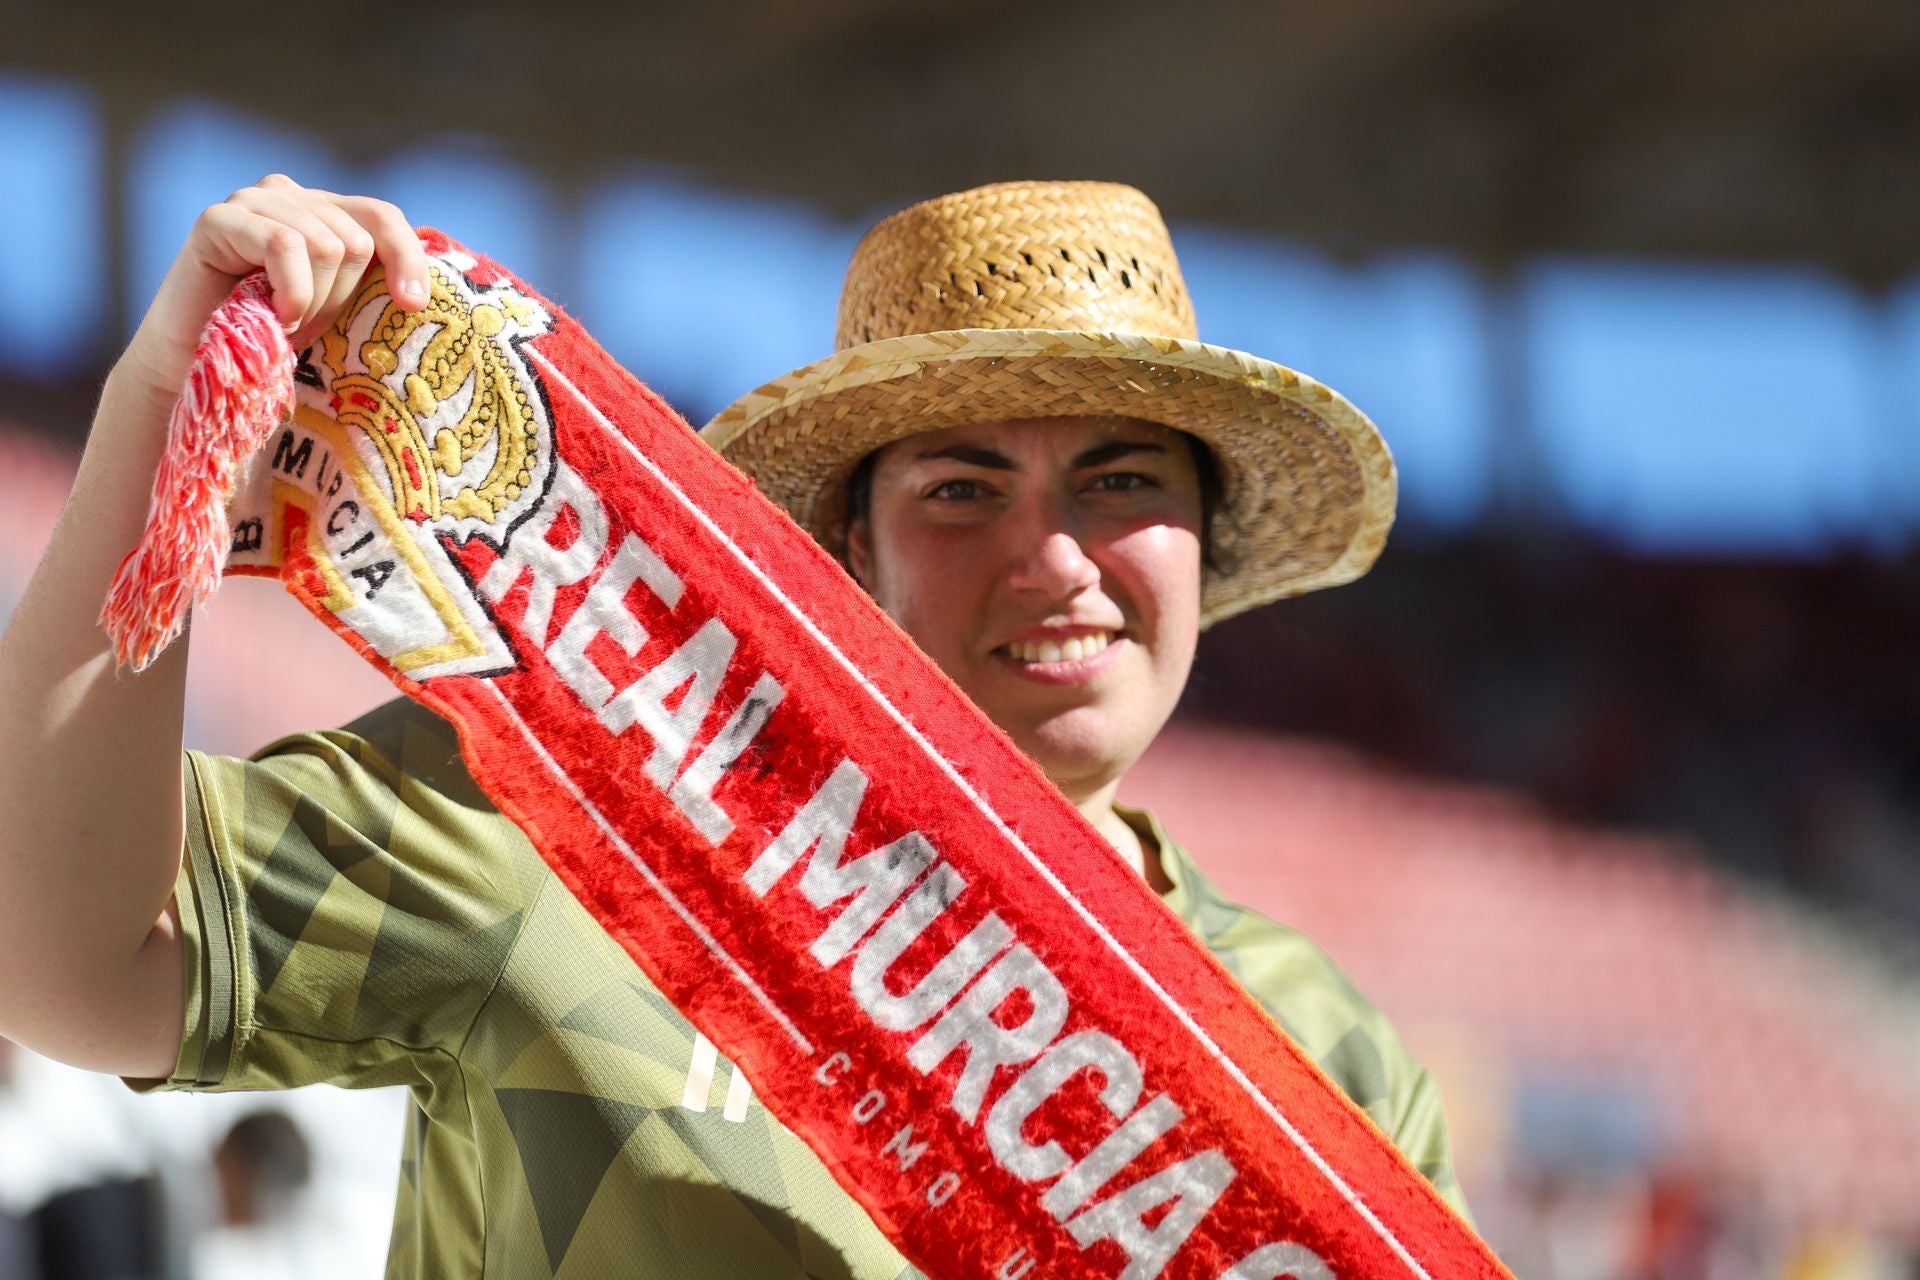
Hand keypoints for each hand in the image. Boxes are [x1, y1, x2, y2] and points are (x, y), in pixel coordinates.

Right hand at [118, 173, 431, 407]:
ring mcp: (253, 201)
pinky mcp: (219, 218)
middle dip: (341, 297)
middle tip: (307, 325)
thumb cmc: (274, 341)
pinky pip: (284, 245)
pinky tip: (274, 315)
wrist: (200, 366)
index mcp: (323, 212)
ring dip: (313, 302)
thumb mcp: (336, 309)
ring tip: (284, 322)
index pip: (382, 217)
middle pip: (355, 241)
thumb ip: (369, 283)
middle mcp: (290, 195)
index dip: (406, 258)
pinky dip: (291, 291)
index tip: (414, 306)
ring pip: (327, 246)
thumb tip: (426, 295)